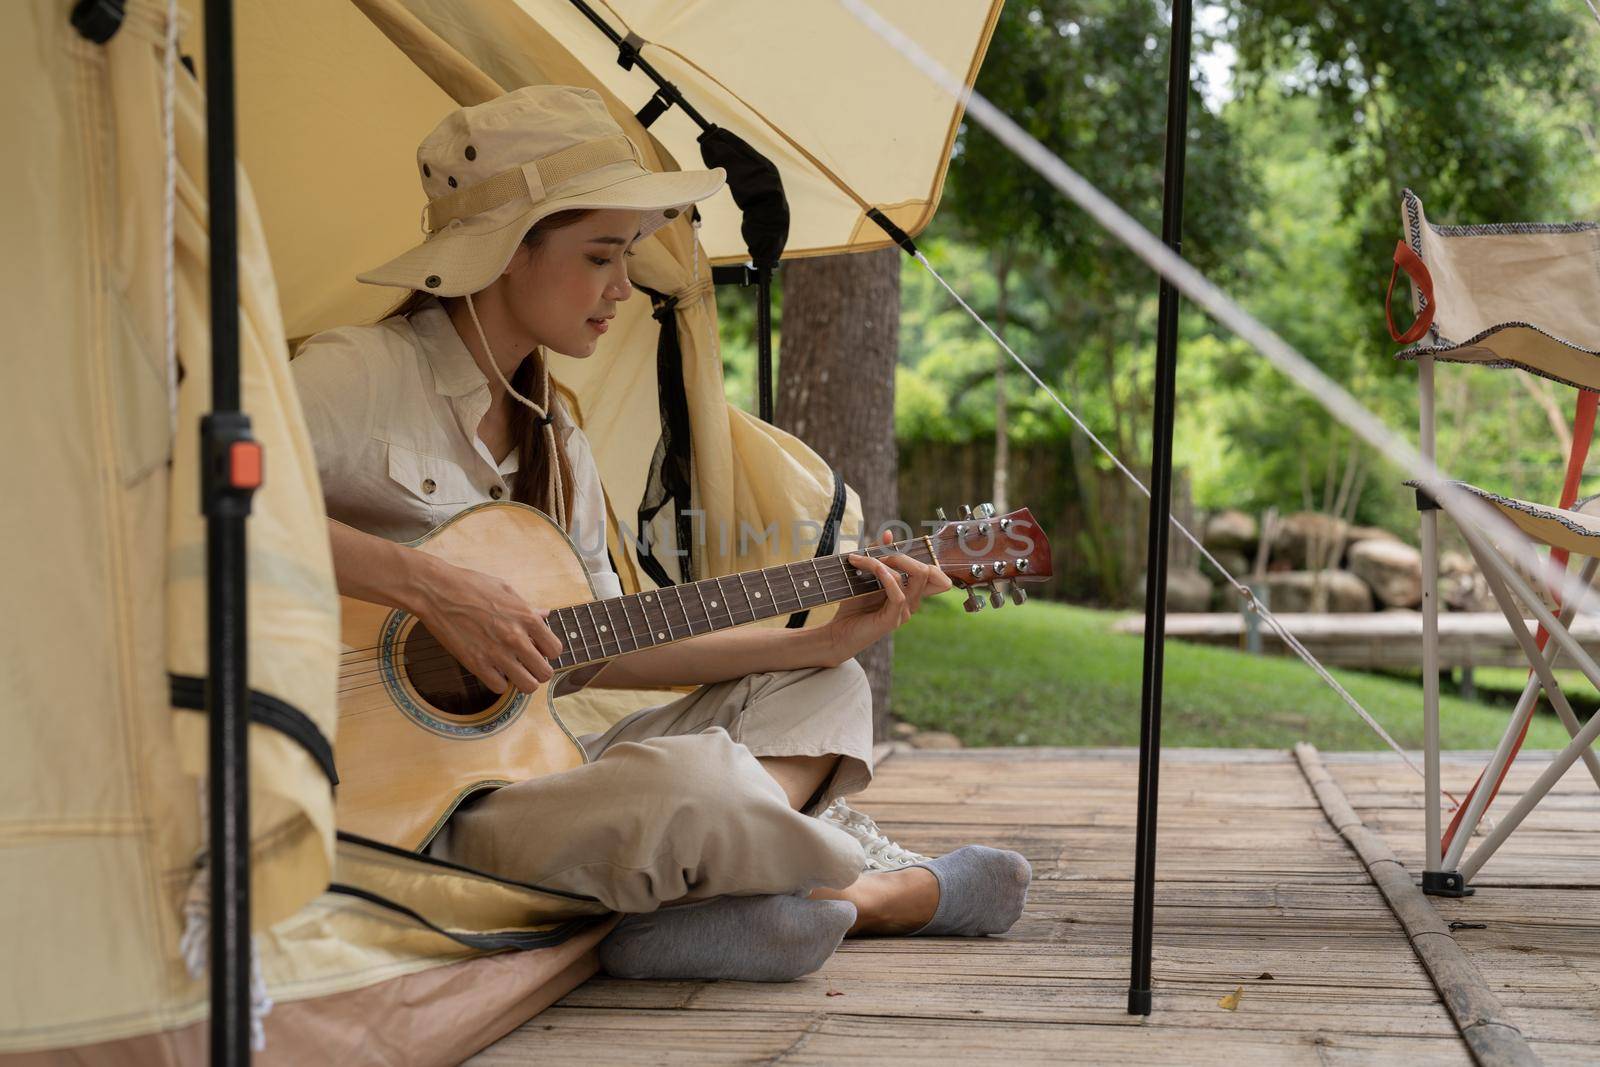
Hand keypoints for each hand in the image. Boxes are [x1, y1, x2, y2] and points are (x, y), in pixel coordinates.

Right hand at [412, 556, 563, 693]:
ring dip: (522, 681)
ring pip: (527, 686)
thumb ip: (527, 607)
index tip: (538, 650)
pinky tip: (493, 670)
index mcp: (527, 617)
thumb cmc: (470, 585)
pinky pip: (499, 687)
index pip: (555, 650)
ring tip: (513, 672)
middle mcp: (516, 638)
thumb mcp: (505, 589)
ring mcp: (497, 653)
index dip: (548, 652)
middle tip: (527, 665)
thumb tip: (545, 614)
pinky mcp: (476, 664)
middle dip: (538, 671)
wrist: (437, 591)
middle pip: (544, 673)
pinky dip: (499, 682)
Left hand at [822, 530, 953, 664]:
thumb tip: (889, 534)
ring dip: (888, 561)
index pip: (936, 574)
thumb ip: (877, 554)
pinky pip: (899, 595)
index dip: (921, 556)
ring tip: (863, 560)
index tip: (891, 549)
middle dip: (903, 556)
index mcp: (911, 592)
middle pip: (929, 572)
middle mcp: (912, 602)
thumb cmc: (853, 605)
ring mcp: (904, 612)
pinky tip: (875, 569)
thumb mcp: (864, 575)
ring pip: (915, 578)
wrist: (838, 632)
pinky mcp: (892, 620)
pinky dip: (887, 578)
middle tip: (876, 555)